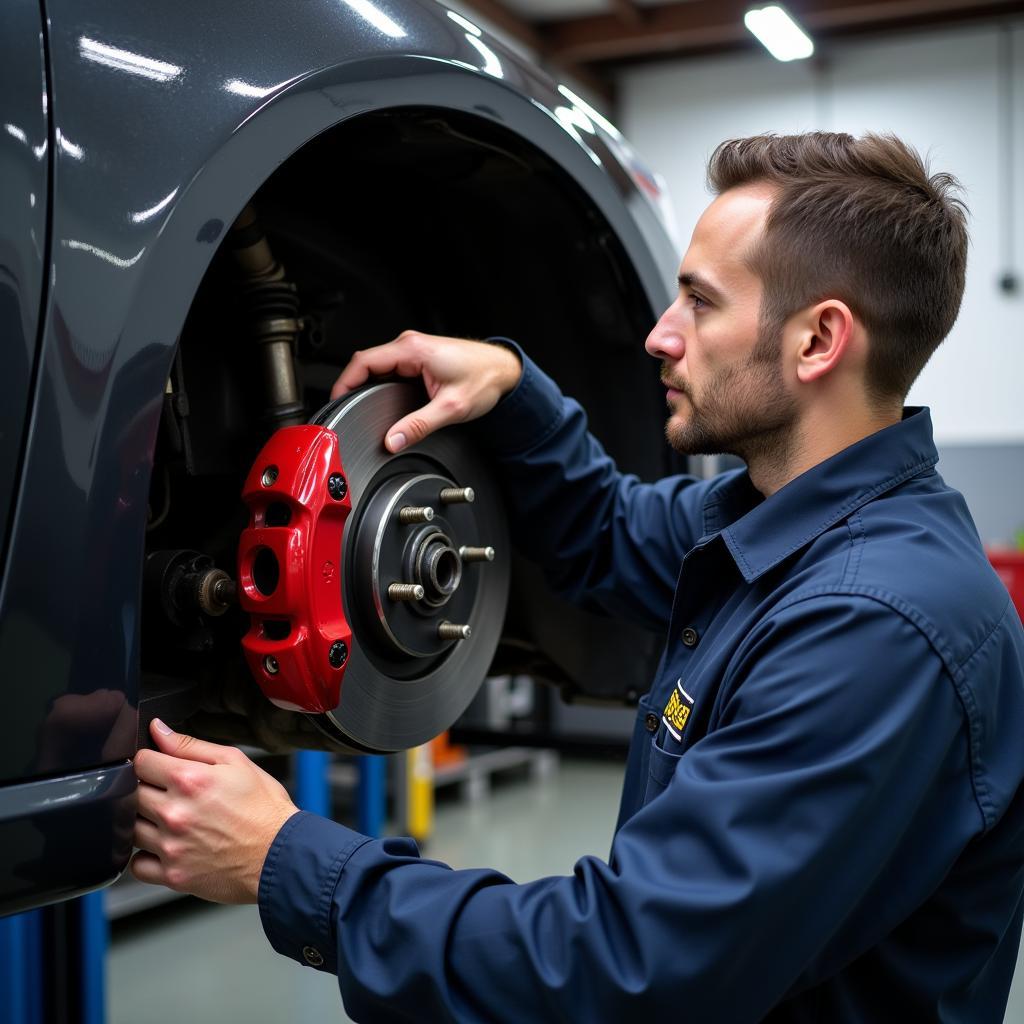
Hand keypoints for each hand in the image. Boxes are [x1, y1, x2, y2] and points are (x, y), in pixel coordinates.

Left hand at [131, 719, 298, 903]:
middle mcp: (175, 813)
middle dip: (147, 788)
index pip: (141, 761)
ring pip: (130, 828)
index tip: (160, 766)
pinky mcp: (172, 875)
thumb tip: (159, 730)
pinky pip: (136, 864)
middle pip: (131, 793)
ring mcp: (171, 846)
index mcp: (189, 780)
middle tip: (170, 793)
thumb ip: (190, 745)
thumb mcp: (236, 762)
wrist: (281, 854)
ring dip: (145, 821)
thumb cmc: (264, 809)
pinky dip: (146, 856)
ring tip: (171, 819)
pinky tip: (167, 846)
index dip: (151, 760)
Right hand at [331, 330, 521, 451]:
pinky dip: (380, 382)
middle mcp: (410, 345)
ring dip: (367, 383)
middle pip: (367, 363)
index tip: (335, 400)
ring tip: (359, 405)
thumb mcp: (450, 408)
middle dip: (352, 385)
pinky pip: (390, 367)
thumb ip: (418, 426)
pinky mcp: (419, 357)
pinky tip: (380, 398)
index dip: (344, 382)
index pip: (363, 361)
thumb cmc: (485, 379)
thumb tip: (393, 440)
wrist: (506, 372)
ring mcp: (414, 350)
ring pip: (378, 365)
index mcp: (412, 350)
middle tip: (344, 408)